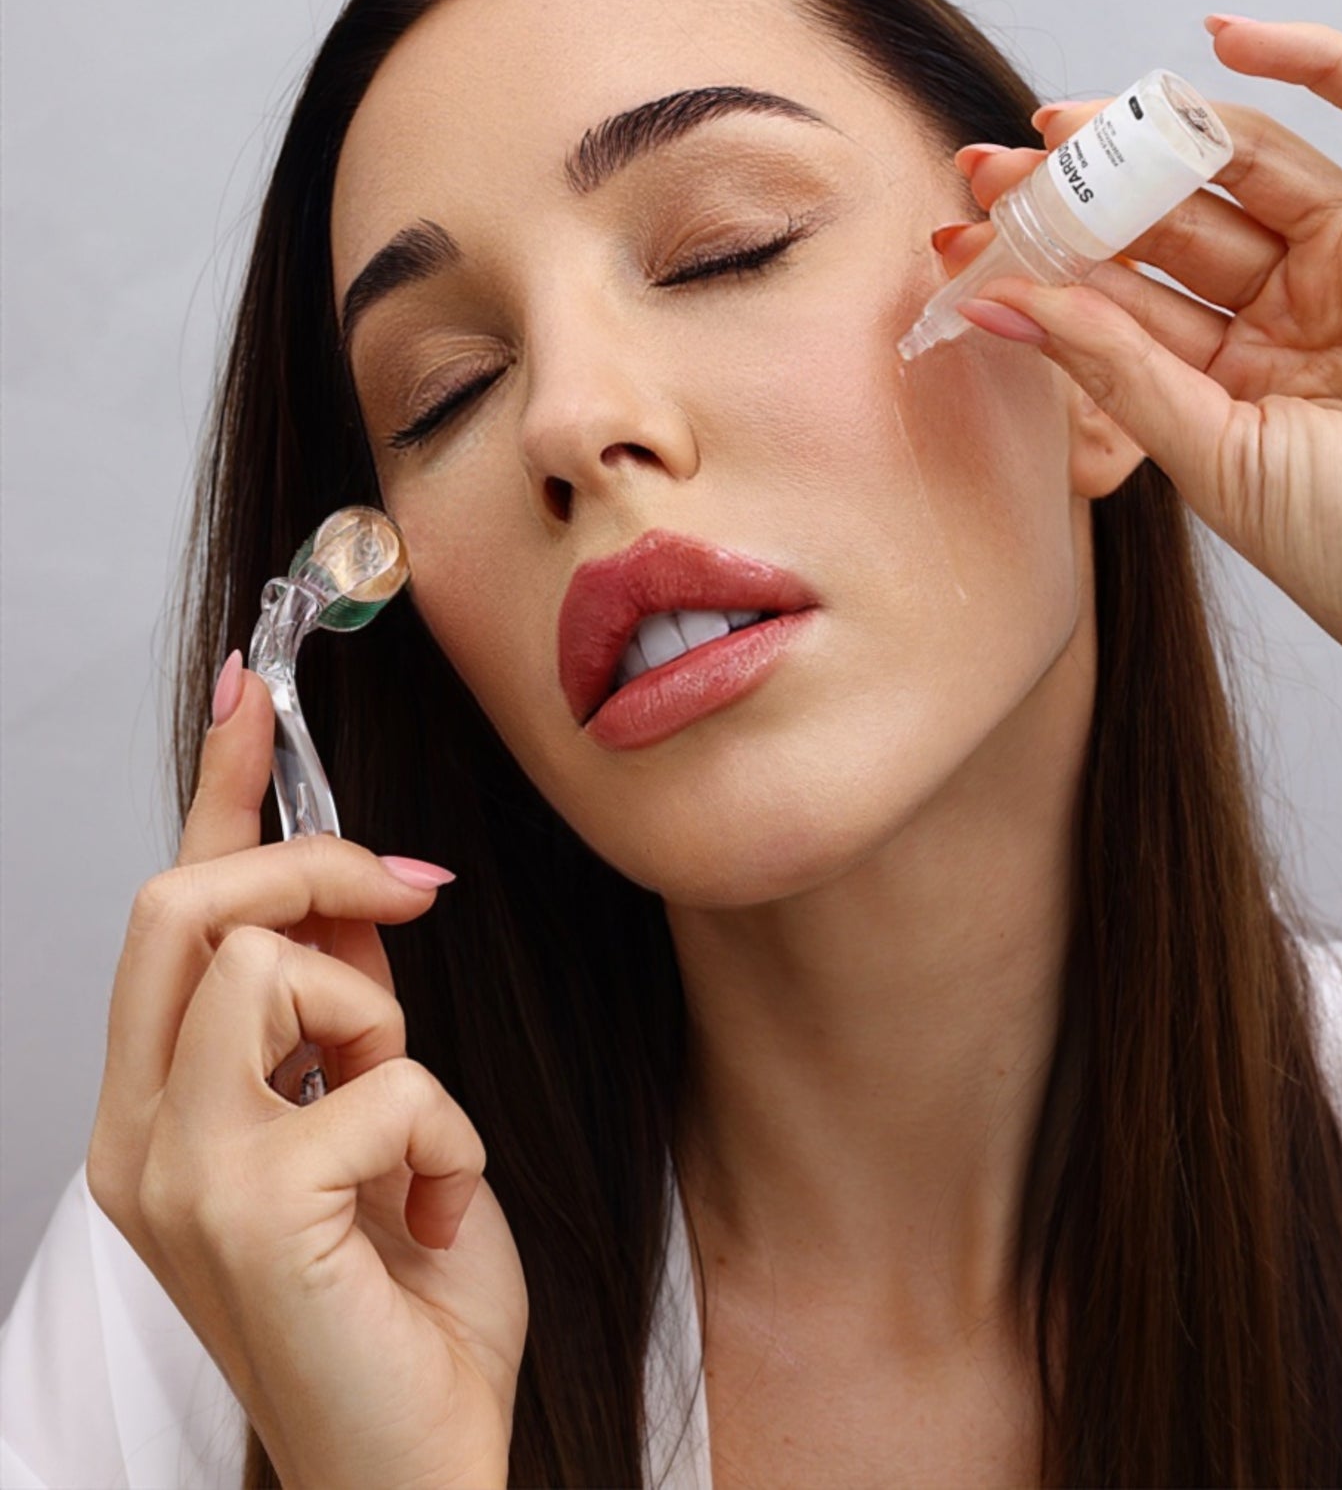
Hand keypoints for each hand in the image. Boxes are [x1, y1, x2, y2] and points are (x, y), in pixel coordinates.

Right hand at [86, 664, 527, 1489]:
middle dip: (316, 869)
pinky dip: (444, 1129)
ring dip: (385, 1027)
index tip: (251, 688)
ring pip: (281, 965)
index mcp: (154, 1112)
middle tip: (410, 899)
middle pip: (189, 906)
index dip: (216, 788)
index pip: (167, 913)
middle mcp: (139, 1139)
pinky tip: (429, 1210)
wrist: (416, 1468)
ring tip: (404, 1134)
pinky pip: (385, 1073)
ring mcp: (180, 1176)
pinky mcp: (251, 1210)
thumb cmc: (399, 1304)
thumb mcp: (377, 1114)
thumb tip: (354, 882)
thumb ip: (343, 1004)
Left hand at [933, 19, 1341, 701]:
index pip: (1124, 294)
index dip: (1044, 261)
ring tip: (1064, 125)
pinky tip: (1226, 38)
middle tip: (991, 166)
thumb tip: (996, 303)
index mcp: (1234, 374)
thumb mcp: (1217, 461)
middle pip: (1171, 221)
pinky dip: (1318, 62)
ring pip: (1249, 163)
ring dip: (1156, 132)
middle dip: (1079, 191)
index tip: (961, 238)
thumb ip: (1117, 373)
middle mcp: (1295, 308)